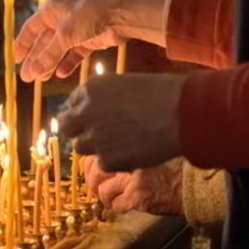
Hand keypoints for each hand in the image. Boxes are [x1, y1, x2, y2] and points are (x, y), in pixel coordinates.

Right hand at [15, 0, 170, 81]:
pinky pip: (74, 53)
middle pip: (44, 42)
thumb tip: (32, 72)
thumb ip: (49, 55)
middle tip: (28, 78)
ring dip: (50, 63)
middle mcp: (62, 18)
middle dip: (36, 59)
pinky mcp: (89, 39)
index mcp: (51, 10)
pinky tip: (62, 74)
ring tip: (43, 79)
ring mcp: (76, 29)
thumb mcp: (65, 35)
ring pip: (59, 49)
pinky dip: (68, 63)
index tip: (17, 60)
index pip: (31, 28)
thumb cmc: (89, 16)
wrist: (120, 14)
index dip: (23, 44)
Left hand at [62, 73, 183, 171]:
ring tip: (119, 142)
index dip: (81, 113)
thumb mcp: (125, 86)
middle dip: (78, 130)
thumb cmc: (162, 94)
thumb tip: (91, 112)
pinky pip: (102, 163)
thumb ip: (103, 99)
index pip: (71, 104)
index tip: (90, 118)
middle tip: (95, 134)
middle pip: (67, 127)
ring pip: (81, 147)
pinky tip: (133, 152)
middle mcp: (86, 112)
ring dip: (95, 146)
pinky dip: (115, 160)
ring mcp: (95, 137)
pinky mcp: (107, 159)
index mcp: (90, 88)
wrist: (181, 115)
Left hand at [83, 155, 183, 214]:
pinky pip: (116, 205)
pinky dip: (115, 206)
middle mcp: (128, 162)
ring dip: (103, 196)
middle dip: (92, 181)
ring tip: (107, 197)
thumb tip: (106, 154)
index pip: (96, 152)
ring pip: (102, 190)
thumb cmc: (174, 164)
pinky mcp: (138, 199)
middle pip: (95, 172)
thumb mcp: (147, 149)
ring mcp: (132, 181)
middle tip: (95, 186)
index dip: (89, 163)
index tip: (89, 168)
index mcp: (128, 146)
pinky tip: (120, 205)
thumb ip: (128, 149)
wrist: (191, 182)